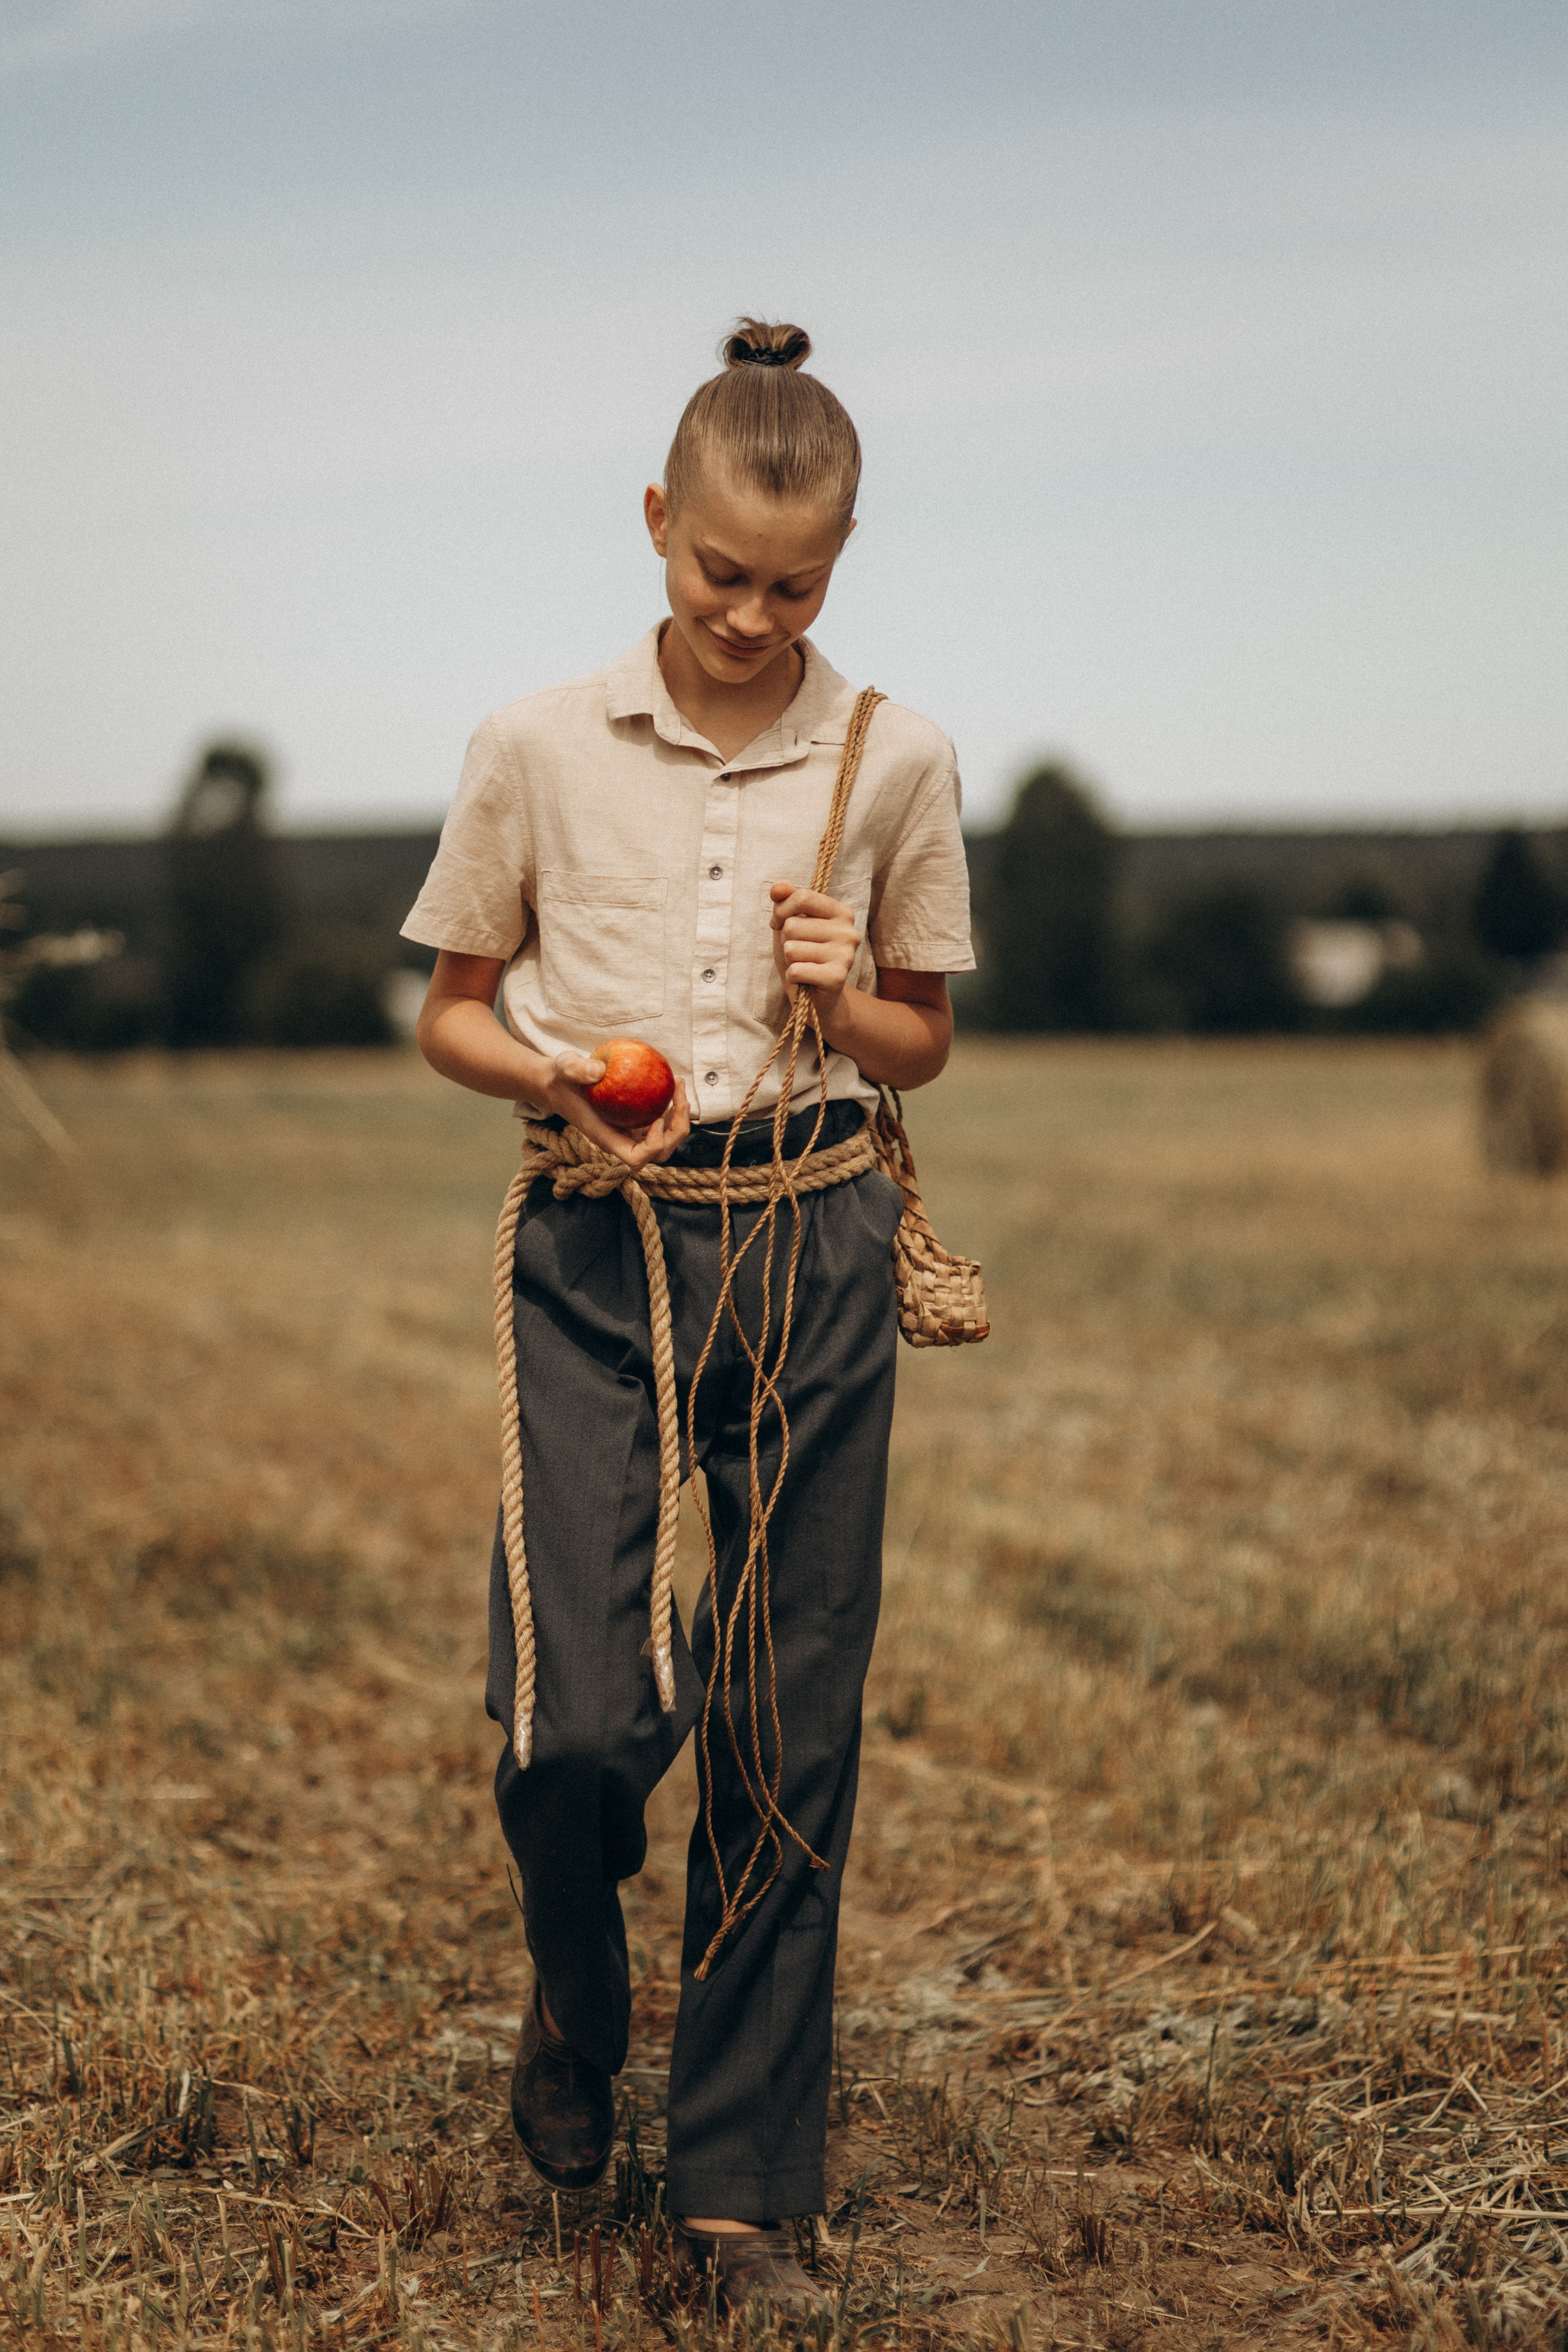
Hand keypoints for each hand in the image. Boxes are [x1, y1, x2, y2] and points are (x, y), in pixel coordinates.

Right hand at [544, 1052, 691, 1171]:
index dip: (653, 1146)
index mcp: (606, 1137)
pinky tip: (672, 1084)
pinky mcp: (635, 1122)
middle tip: (681, 1100)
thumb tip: (599, 1071)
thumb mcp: (564, 1067)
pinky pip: (661, 1124)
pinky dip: (672, 1109)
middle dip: (676, 1132)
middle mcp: (621, 1139)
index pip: (635, 1158)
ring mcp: (630, 1132)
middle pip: (659, 1153)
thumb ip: (577, 1069)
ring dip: (679, 1120)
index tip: (656, 1119)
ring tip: (679, 1088)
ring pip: (664, 1141)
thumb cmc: (561, 1079)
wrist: (560, 1084)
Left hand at [769, 881, 860, 1015]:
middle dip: (786, 941)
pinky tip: (805, 979)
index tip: (779, 923)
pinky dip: (792, 976)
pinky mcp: (837, 977)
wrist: (818, 999)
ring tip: (804, 965)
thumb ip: (785, 901)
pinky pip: (795, 970)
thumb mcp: (790, 924)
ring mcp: (846, 955)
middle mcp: (849, 931)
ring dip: (790, 960)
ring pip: (791, 948)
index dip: (781, 911)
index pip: (803, 896)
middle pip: (793, 925)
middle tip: (799, 953)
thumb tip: (778, 888)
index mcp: (842, 912)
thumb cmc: (803, 956)